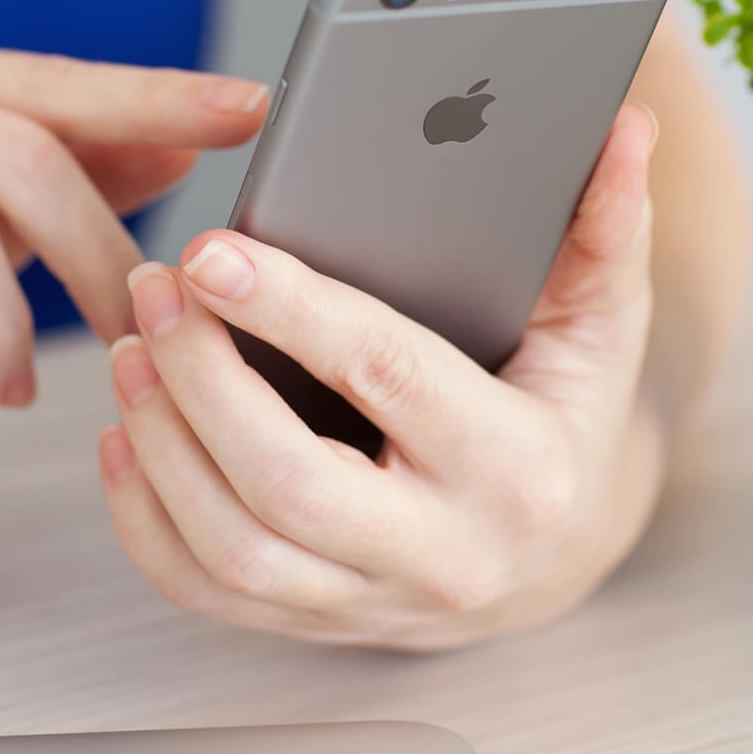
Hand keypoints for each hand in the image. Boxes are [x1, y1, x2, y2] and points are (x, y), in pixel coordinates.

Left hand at [98, 105, 661, 651]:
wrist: (559, 551)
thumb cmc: (565, 414)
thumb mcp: (599, 325)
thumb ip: (604, 228)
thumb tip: (626, 128)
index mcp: (518, 468)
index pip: (387, 378)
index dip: (291, 309)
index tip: (210, 250)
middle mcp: (445, 555)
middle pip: (287, 484)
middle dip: (202, 380)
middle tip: (153, 289)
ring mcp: (373, 605)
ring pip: (232, 548)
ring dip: (160, 443)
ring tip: (130, 348)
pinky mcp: (315, 625)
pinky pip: (204, 590)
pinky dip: (145, 516)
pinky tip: (127, 434)